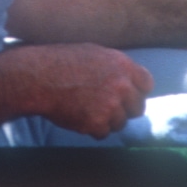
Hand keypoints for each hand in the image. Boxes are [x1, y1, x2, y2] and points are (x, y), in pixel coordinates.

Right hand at [10, 43, 153, 138]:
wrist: (38, 77)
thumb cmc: (61, 61)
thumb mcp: (94, 53)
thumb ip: (116, 67)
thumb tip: (129, 79)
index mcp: (122, 65)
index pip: (147, 84)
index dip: (137, 90)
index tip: (128, 94)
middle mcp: (121, 86)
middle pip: (138, 107)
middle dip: (125, 109)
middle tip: (106, 106)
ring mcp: (110, 106)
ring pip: (120, 123)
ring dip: (107, 120)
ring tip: (86, 109)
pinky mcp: (97, 123)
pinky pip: (103, 133)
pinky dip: (92, 129)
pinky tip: (78, 116)